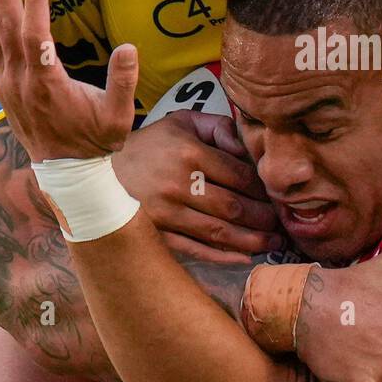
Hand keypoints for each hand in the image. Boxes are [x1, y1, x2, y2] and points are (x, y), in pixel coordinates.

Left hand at [0, 0, 138, 160]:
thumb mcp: (119, 118)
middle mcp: (19, 82)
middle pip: (4, 25)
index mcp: (47, 85)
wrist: (66, 171)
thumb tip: (129, 48)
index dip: (34, 3)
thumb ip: (124, 82)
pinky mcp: (0, 87)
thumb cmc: (95, 142)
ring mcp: (5, 84)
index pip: (34, 35)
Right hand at [116, 112, 281, 263]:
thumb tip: (248, 147)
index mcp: (189, 153)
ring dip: (251, 241)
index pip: (240, 176)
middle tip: (282, 225)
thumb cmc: (149, 146)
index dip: (263, 189)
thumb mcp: (181, 122)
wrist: (98, 172)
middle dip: (264, 219)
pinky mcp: (156, 234)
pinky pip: (196, 249)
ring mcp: (166, 213)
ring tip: (272, 244)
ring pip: (219, 232)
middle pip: (234, 207)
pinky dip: (222, 257)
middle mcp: (179, 184)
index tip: (278, 197)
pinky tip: (244, 258)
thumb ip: (218, 127)